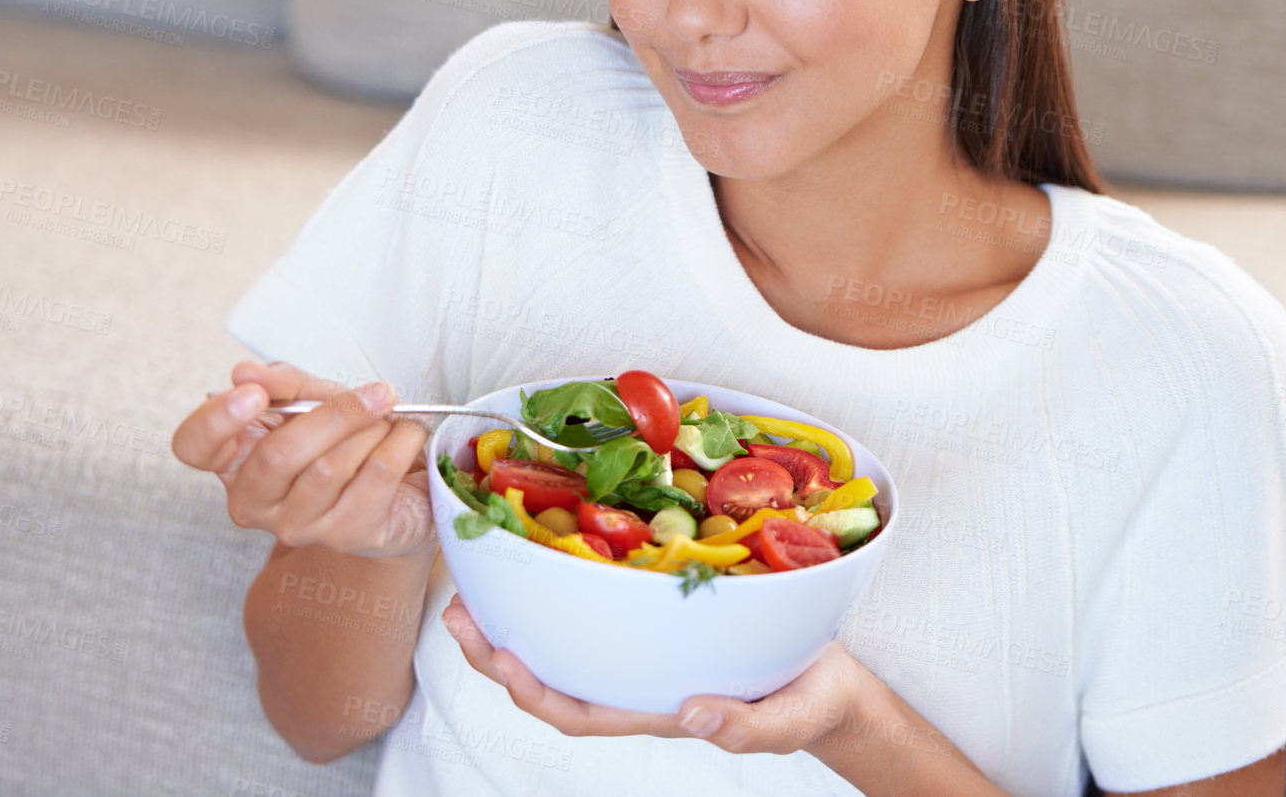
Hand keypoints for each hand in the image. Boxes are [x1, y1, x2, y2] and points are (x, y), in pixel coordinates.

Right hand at [172, 360, 434, 558]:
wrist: (400, 488)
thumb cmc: (344, 440)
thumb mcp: (314, 398)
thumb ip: (284, 383)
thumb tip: (247, 372)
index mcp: (234, 460)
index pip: (193, 446)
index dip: (216, 419)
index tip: (253, 394)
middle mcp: (255, 501)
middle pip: (276, 456)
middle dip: (335, 414)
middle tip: (377, 392)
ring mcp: (298, 526)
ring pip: (329, 468)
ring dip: (372, 430)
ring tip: (391, 418)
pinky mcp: (348, 536)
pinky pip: (374, 478)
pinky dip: (398, 444)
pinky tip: (408, 435)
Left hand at [441, 592, 870, 752]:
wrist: (830, 681)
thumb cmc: (805, 702)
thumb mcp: (784, 722)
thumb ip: (744, 727)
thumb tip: (693, 716)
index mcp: (654, 709)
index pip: (580, 711)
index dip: (534, 690)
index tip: (501, 656)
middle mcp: (636, 679)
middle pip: (552, 676)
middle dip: (497, 652)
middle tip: (455, 614)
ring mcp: (641, 650)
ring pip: (563, 642)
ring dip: (513, 619)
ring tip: (471, 589)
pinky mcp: (654, 616)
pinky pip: (595, 608)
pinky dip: (559, 588)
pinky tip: (540, 557)